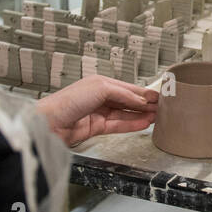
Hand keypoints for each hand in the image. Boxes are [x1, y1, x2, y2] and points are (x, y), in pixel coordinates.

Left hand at [35, 75, 157, 146]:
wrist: (49, 123)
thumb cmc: (68, 101)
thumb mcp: (100, 89)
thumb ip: (123, 94)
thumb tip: (141, 100)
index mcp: (99, 83)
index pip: (127, 88)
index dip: (143, 92)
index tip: (158, 96)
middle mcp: (99, 97)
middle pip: (127, 100)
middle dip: (145, 103)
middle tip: (162, 106)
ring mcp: (98, 113)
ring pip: (125, 113)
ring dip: (141, 114)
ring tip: (157, 116)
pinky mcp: (96, 128)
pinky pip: (118, 125)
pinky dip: (132, 124)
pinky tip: (144, 123)